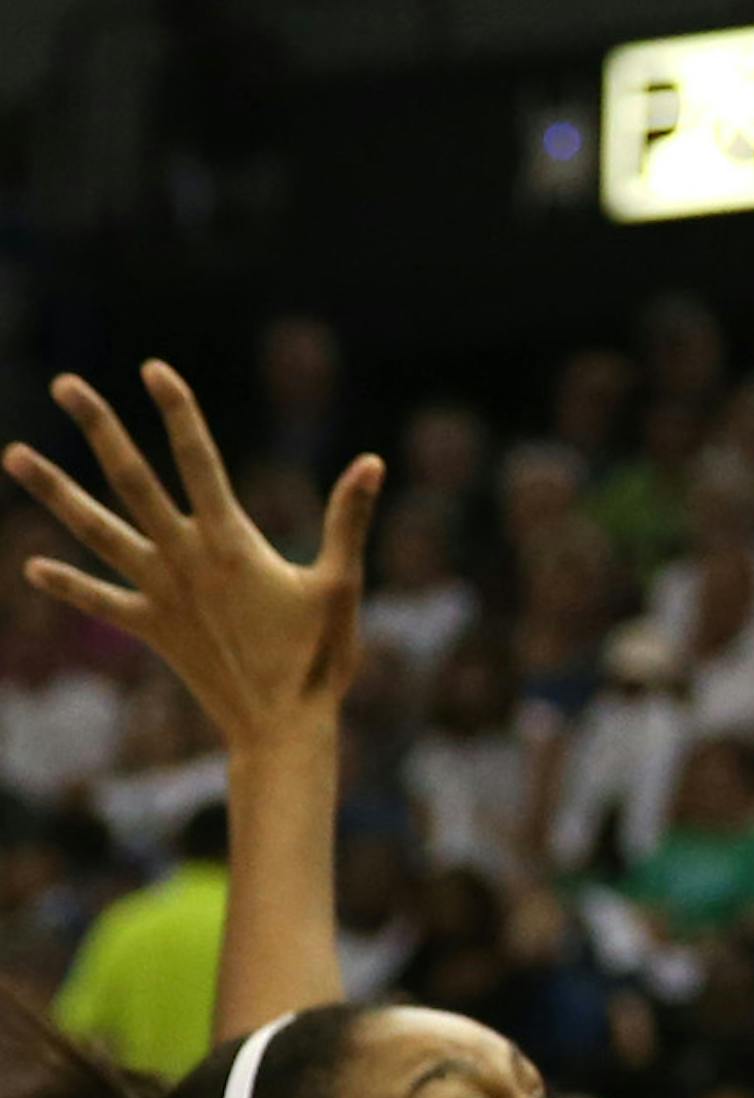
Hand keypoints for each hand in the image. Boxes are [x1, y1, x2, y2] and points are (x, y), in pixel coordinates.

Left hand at [4, 363, 382, 753]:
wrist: (279, 728)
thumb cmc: (318, 658)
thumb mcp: (340, 584)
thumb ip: (348, 520)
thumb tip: (373, 463)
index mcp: (231, 542)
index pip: (197, 459)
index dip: (176, 411)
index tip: (153, 369)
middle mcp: (185, 559)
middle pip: (131, 480)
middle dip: (98, 428)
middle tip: (66, 384)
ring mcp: (161, 594)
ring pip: (96, 531)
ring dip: (54, 491)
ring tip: (13, 454)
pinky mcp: (152, 629)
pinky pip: (101, 601)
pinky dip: (67, 583)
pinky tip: (31, 565)